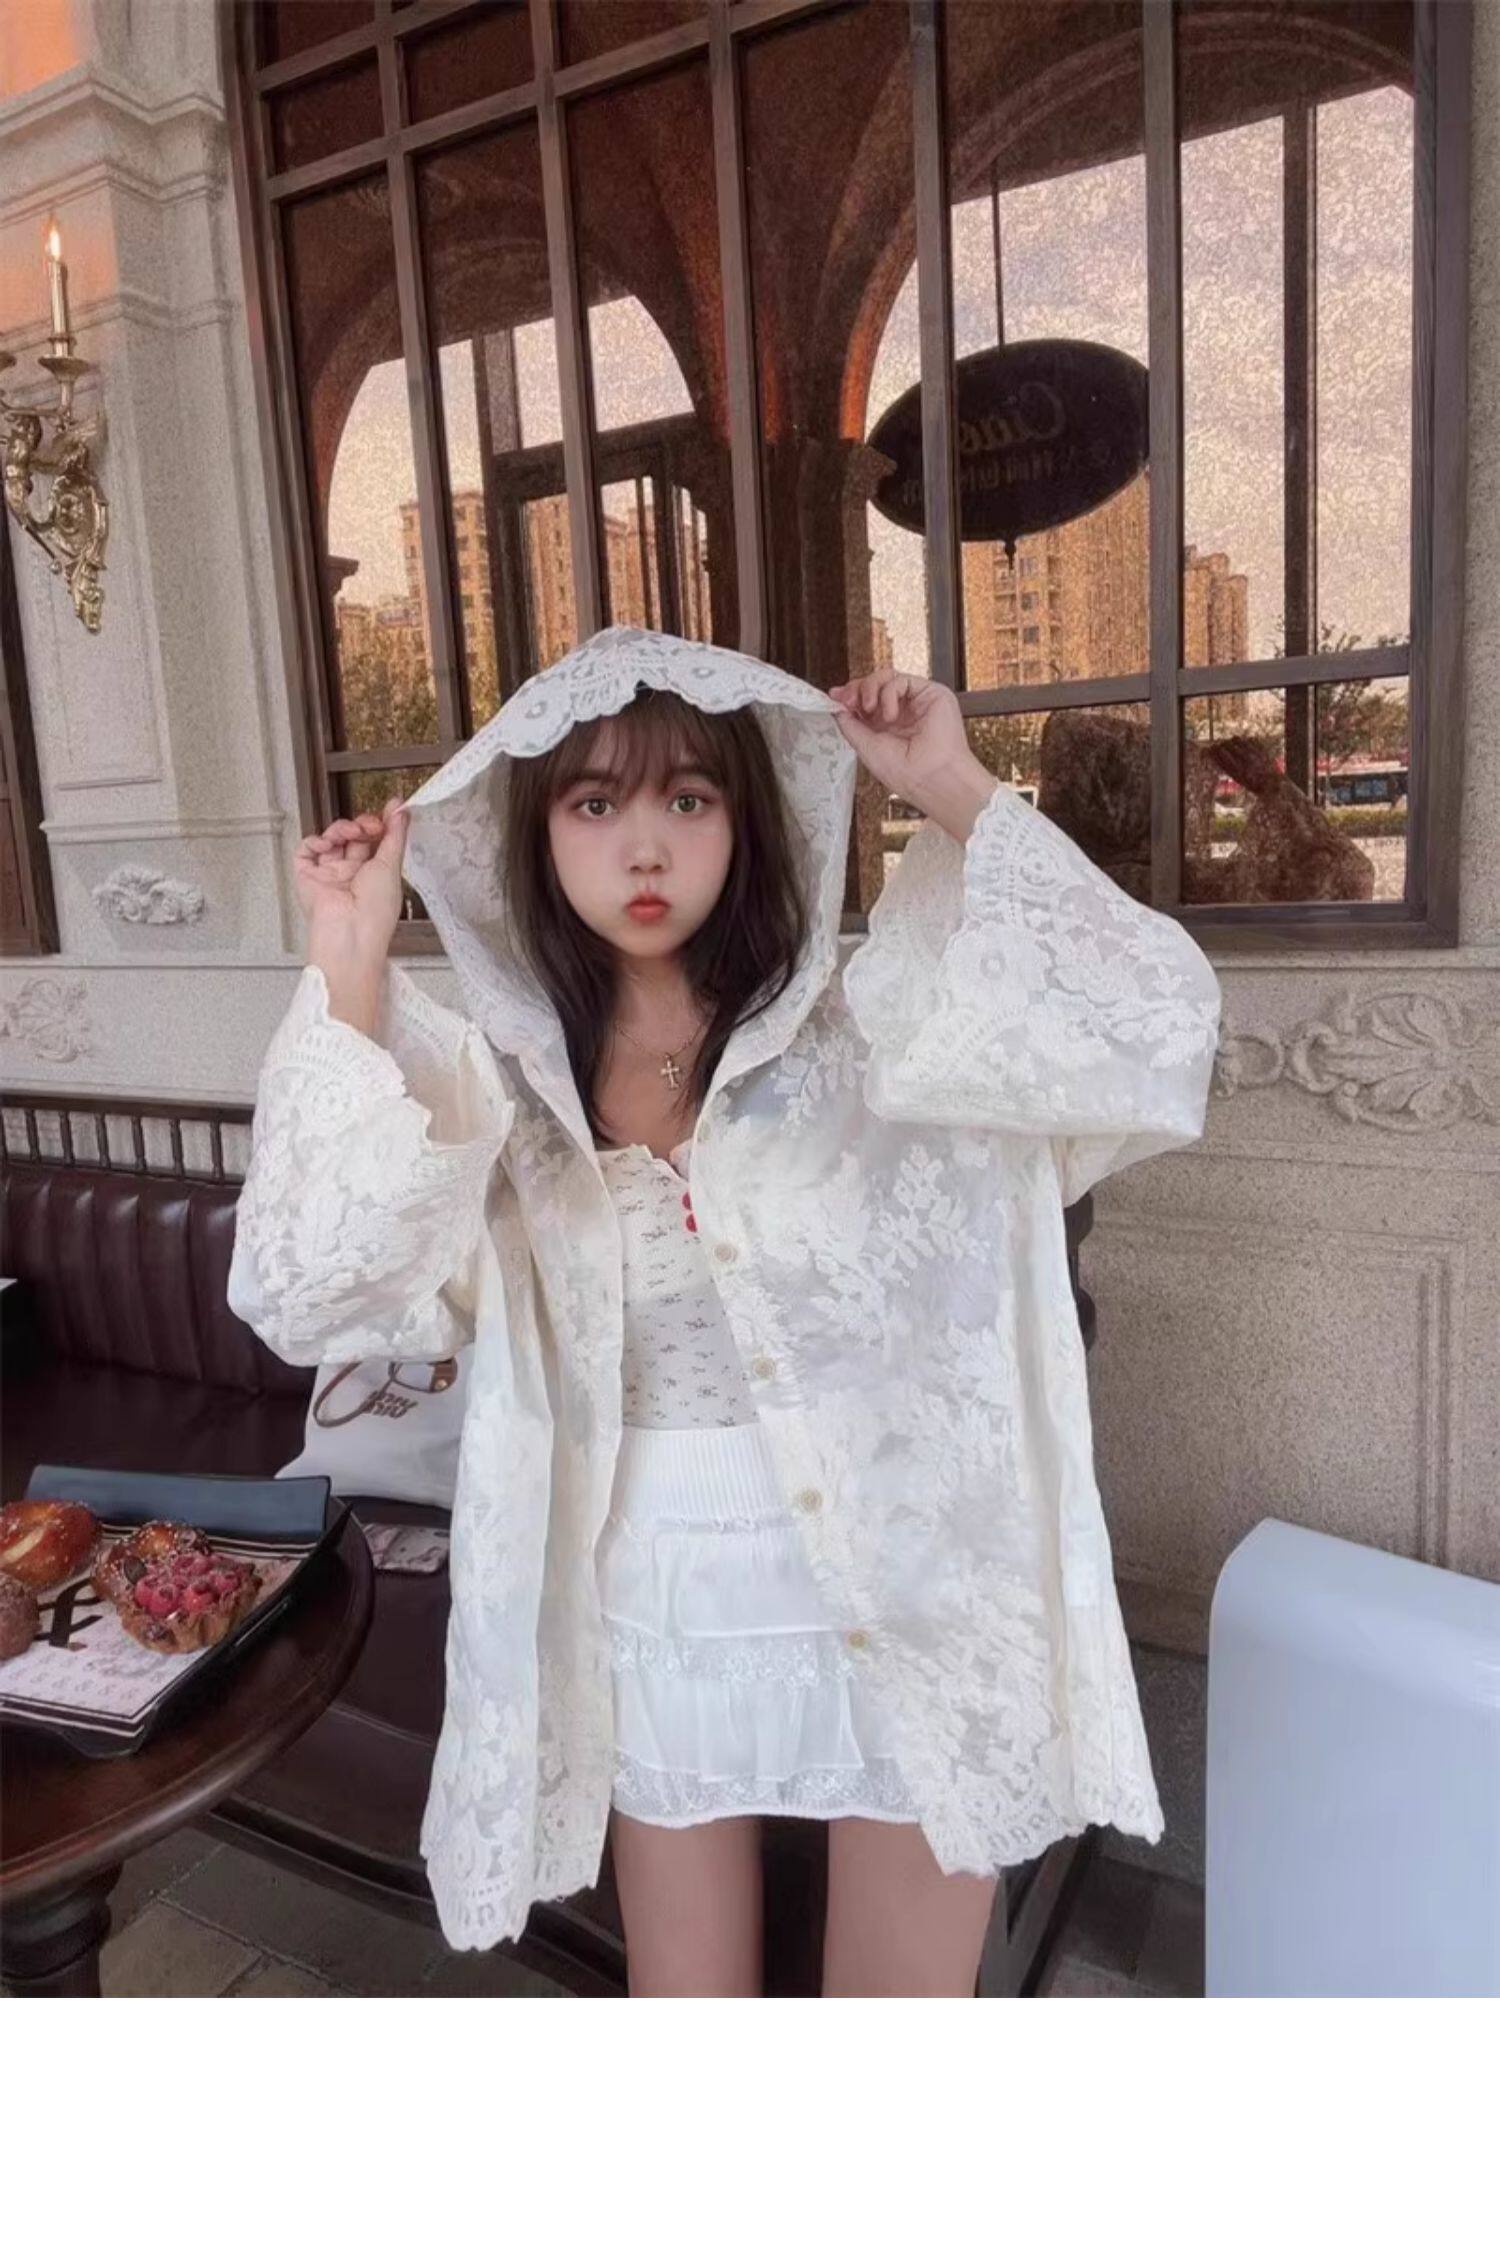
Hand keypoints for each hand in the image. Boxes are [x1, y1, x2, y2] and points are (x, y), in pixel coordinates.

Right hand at [293, 797, 409, 972]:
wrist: (350, 932)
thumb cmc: (375, 911)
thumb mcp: (392, 865)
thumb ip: (395, 835)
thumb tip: (402, 811)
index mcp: (375, 876)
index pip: (376, 843)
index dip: (381, 825)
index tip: (391, 810)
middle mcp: (352, 875)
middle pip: (353, 838)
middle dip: (362, 825)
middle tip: (370, 826)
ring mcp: (329, 876)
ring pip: (331, 840)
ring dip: (341, 830)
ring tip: (351, 833)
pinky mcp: (308, 877)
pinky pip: (307, 850)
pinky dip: (316, 842)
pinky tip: (327, 845)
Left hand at [827, 669, 996, 842]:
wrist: (932, 778)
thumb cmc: (908, 774)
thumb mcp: (866, 747)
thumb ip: (850, 725)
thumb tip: (836, 707)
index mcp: (887, 728)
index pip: (865, 701)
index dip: (849, 695)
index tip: (835, 698)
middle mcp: (902, 714)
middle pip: (874, 685)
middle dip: (856, 689)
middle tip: (848, 700)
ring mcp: (916, 703)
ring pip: (886, 677)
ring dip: (870, 688)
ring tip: (868, 707)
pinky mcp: (930, 694)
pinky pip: (901, 680)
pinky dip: (889, 694)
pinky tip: (890, 714)